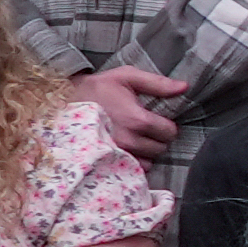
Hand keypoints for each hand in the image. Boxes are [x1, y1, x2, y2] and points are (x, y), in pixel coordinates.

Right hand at [73, 65, 187, 160]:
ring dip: (146, 151)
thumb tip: (184, 87)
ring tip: (135, 138)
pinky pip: (132, 169)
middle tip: (145, 128)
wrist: (63, 101)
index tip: (159, 120)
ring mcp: (116, 154)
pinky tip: (126, 148)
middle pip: (160, 148)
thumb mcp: (127, 77)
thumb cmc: (98, 88)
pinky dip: (133, 161)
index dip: (167, 126)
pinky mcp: (106, 162)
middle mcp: (128, 141)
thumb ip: (157, 83)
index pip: (169, 132)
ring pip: (148, 161)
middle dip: (157, 138)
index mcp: (136, 119)